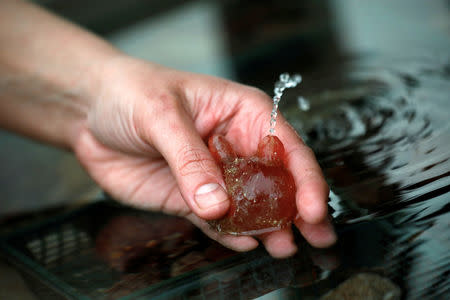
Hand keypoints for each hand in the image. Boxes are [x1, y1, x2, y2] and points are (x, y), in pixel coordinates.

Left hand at [74, 55, 335, 257]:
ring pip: (251, 206)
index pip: (286, 147)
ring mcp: (215, 176)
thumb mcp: (163, 117)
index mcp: (243, 114)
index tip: (313, 209)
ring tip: (282, 248)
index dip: (304, 179)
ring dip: (268, 227)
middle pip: (277, 181)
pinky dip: (231, 234)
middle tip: (317, 237)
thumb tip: (217, 205)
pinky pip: (217, 222)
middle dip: (298, 209)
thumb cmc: (132, 93)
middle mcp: (236, 146)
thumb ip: (191, 162)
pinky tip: (244, 243)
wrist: (91, 112)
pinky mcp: (192, 199)